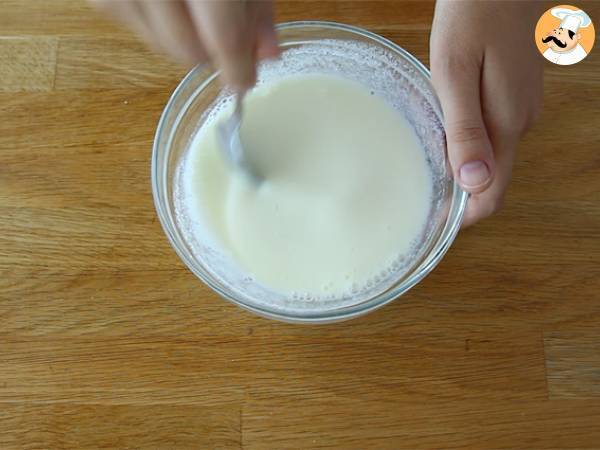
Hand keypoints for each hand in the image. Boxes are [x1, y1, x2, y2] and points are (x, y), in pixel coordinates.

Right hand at [90, 0, 277, 90]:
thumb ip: (256, 4)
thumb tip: (267, 55)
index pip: (220, 35)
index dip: (236, 66)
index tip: (244, 82)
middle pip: (185, 48)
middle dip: (210, 53)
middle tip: (223, 36)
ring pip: (159, 45)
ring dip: (184, 39)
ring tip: (194, 4)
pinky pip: (134, 26)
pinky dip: (157, 23)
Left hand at [430, 0, 542, 226]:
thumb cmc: (472, 18)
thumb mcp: (456, 74)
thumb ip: (465, 129)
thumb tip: (472, 181)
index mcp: (505, 124)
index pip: (492, 193)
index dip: (463, 216)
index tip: (430, 221)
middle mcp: (519, 123)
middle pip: (491, 180)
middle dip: (456, 195)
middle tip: (415, 197)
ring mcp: (519, 108)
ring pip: (490, 157)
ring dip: (459, 168)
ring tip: (421, 168)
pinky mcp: (513, 95)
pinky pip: (491, 134)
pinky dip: (465, 143)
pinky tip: (439, 133)